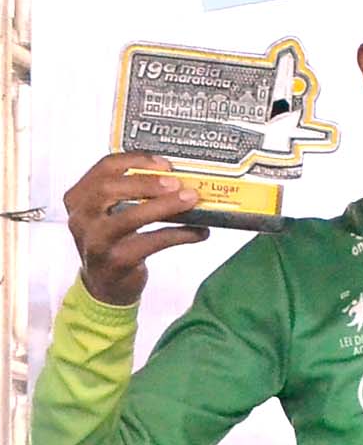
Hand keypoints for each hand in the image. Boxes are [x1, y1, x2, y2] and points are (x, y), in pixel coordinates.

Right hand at [64, 153, 206, 305]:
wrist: (106, 284)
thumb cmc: (114, 240)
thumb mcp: (113, 213)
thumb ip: (134, 193)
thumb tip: (182, 175)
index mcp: (80, 198)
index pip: (104, 168)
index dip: (135, 160)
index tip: (164, 163)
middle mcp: (81, 218)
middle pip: (108, 189)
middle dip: (145, 182)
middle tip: (176, 182)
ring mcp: (96, 241)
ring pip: (128, 217)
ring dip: (164, 206)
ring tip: (191, 199)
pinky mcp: (116, 261)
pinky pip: (151, 243)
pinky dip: (179, 234)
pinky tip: (200, 232)